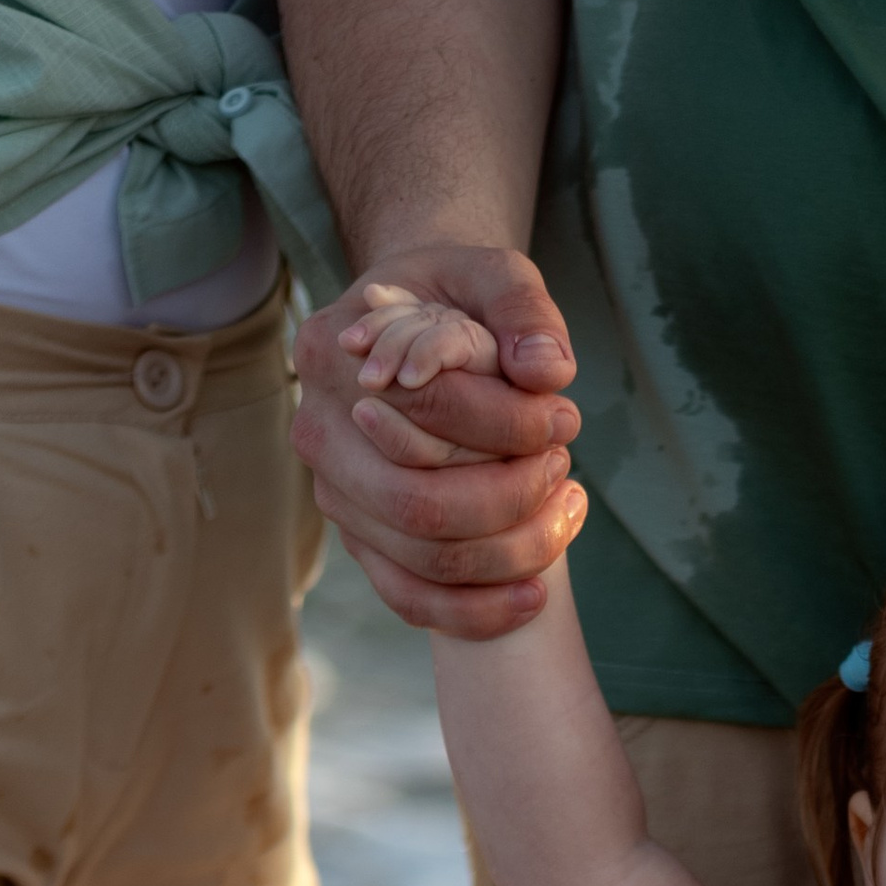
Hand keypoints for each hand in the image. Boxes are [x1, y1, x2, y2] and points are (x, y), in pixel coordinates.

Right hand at [291, 244, 585, 638]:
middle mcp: (319, 432)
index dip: (510, 424)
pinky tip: (536, 594)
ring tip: (566, 513)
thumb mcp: (491, 274)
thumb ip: (523, 308)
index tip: (565, 417)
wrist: (417, 331)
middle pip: (421, 504)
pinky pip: (411, 599)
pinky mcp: (360, 542)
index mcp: (334, 353)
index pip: (429, 409)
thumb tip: (547, 372)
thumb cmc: (455, 299)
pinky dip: (477, 612)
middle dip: (512, 499)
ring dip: (511, 553)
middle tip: (565, 468)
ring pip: (424, 559)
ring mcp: (335, 496)